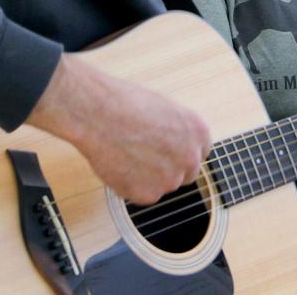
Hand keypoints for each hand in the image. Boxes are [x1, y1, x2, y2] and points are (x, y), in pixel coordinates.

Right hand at [27, 53, 211, 204]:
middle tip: (143, 156)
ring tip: (125, 153)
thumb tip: (173, 147)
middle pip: (184, 175)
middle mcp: (190, 158)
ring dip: (147, 177)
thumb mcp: (165, 109)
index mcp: (198, 132)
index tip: (164, 151)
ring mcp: (170, 179)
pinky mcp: (147, 194)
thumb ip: (177, 132)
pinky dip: (129, 185)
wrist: (98, 112)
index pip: (198, 154)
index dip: (178, 153)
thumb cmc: (125, 103)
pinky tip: (117, 163)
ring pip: (161, 186)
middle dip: (167, 170)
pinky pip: (140, 195)